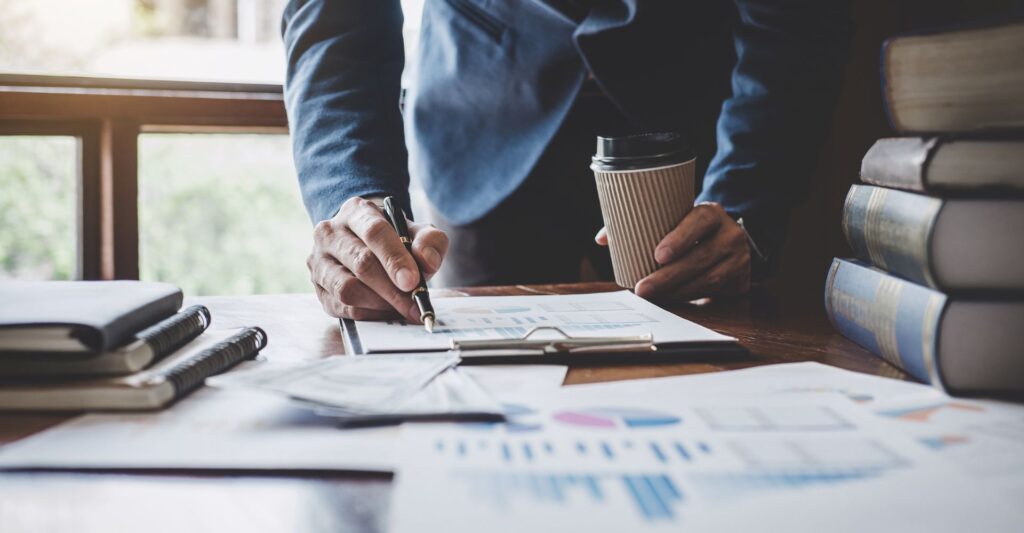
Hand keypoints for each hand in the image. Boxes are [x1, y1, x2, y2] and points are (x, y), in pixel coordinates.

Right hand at [307, 197, 448, 319]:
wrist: (367, 245)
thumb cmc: (395, 239)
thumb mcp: (417, 232)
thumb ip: (429, 242)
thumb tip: (427, 261)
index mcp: (356, 211)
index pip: (374, 233)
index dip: (394, 259)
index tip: (413, 281)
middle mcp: (330, 232)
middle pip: (362, 264)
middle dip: (393, 289)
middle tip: (416, 305)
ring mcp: (319, 261)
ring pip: (347, 289)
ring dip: (380, 304)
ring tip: (403, 308)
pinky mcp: (318, 287)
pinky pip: (342, 307)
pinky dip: (369, 314)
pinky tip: (387, 311)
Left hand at [595, 203, 749, 301]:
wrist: (729, 239)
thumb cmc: (690, 229)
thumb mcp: (674, 218)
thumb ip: (639, 224)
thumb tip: (602, 239)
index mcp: (712, 213)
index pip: (699, 221)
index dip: (680, 238)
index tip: (658, 255)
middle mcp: (730, 234)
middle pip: (699, 258)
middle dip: (667, 277)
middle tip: (641, 288)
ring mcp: (738, 259)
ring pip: (706, 280)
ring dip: (675, 291)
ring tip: (650, 296)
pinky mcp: (740, 281)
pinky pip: (711, 293)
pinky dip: (686, 298)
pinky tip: (668, 300)